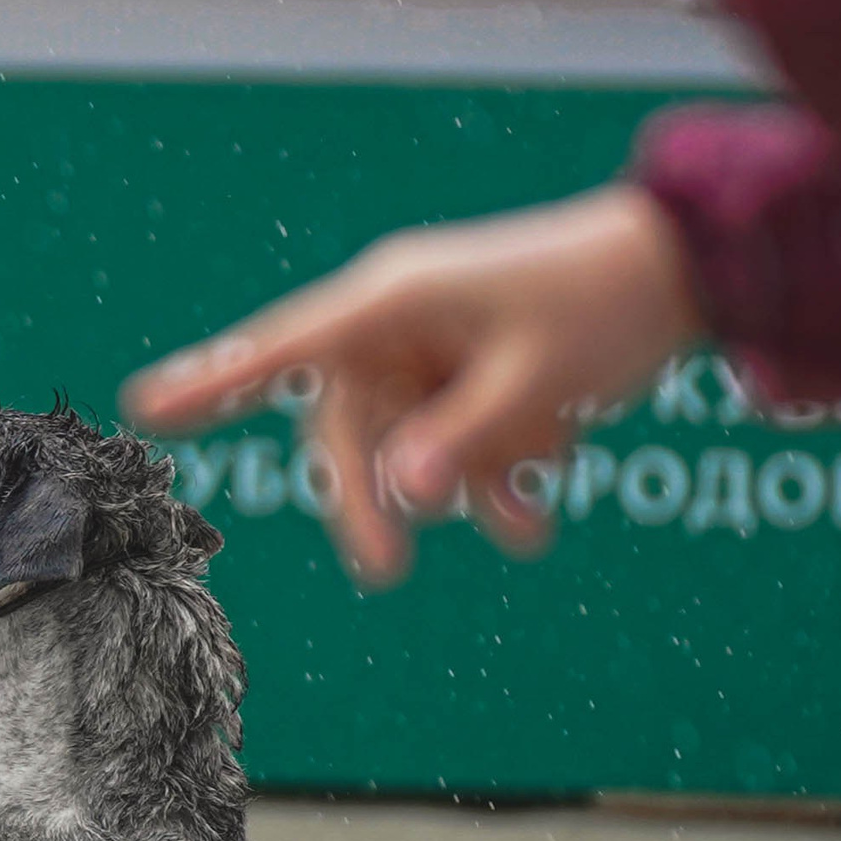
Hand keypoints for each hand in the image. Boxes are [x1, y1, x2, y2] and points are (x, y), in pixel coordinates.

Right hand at [120, 186, 703, 588]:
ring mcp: (441, 347)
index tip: (144, 407)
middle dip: (373, 495)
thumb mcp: (536, 384)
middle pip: (349, 423)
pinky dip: (495, 477)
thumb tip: (400, 495)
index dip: (213, 379)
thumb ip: (463, 443)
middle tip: (387, 570)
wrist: (695, 270)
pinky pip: (460, 439)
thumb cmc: (608, 303)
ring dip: (458, 490)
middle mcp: (404, 321)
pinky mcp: (481, 370)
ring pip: (411, 440)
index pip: (284, 348)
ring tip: (523, 529)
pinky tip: (536, 515)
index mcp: (395, 299)